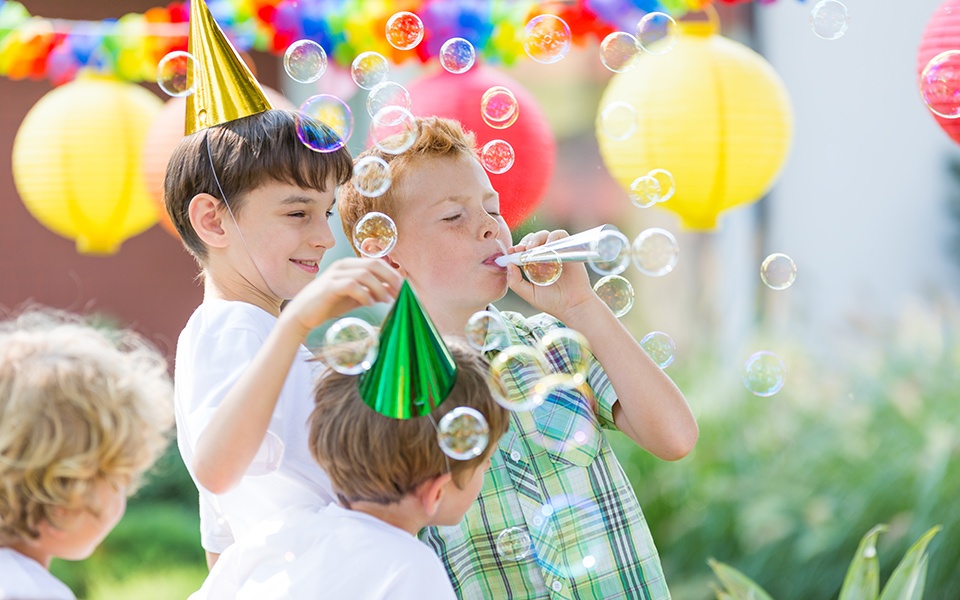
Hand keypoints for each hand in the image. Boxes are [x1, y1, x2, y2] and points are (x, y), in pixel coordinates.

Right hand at [282, 258, 402, 336]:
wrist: (303, 314)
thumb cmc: (330, 304)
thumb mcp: (355, 297)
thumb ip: (372, 292)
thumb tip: (393, 291)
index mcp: (350, 265)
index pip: (377, 262)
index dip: (393, 274)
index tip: (404, 288)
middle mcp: (343, 265)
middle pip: (374, 264)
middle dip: (390, 278)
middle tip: (400, 293)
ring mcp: (335, 274)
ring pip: (364, 274)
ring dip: (379, 288)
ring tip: (385, 300)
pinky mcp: (329, 286)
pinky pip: (351, 285)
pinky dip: (364, 294)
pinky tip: (369, 303)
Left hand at [506, 229, 596, 320]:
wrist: (572, 306)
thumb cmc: (552, 302)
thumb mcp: (529, 294)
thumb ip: (516, 282)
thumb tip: (509, 265)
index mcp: (533, 265)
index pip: (522, 250)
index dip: (516, 248)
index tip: (512, 251)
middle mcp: (544, 256)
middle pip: (532, 239)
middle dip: (525, 241)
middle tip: (522, 249)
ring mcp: (556, 252)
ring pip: (545, 235)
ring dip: (537, 238)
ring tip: (532, 248)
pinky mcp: (568, 250)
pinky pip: (560, 235)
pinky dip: (553, 237)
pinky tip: (549, 246)